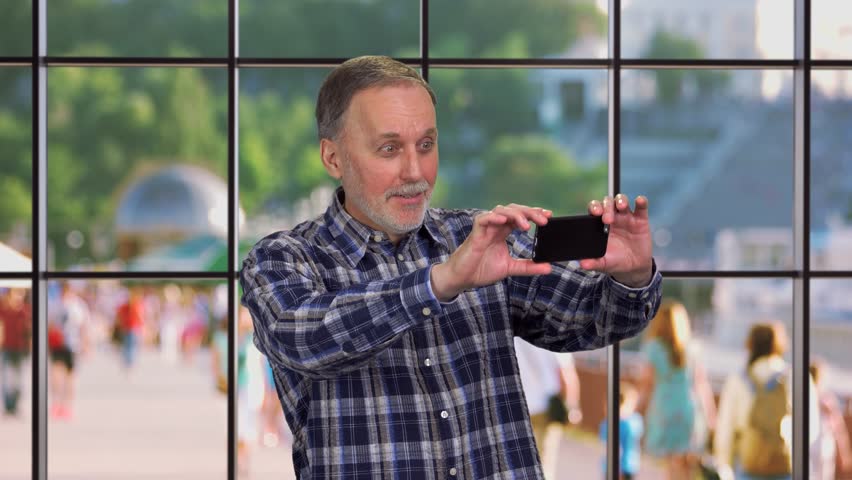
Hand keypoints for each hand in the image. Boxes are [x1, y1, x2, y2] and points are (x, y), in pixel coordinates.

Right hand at [431, 204, 552, 300]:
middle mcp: (495, 226)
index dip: (534, 213)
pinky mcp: (475, 234)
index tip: (549, 216)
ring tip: (526, 225)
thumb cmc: (481, 270)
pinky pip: (483, 219)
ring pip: (501, 211)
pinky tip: (503, 220)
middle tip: (544, 220)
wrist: (462, 279)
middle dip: (530, 212)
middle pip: (514, 210)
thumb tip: (548, 267)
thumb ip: (528, 266)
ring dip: (515, 215)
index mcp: (503, 231)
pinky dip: (493, 217)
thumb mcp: (510, 268)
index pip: (521, 217)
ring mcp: (485, 228)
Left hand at [581, 194, 652, 286]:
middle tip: (608, 219)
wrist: (634, 267)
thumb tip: (582, 264)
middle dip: (607, 207)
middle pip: (607, 203)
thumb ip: (593, 262)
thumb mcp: (604, 263)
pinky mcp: (641, 220)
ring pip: (622, 201)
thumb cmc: (615, 261)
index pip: (594, 210)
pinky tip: (640, 201)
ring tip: (622, 206)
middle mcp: (612, 217)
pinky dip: (641, 202)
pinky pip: (641, 207)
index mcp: (600, 225)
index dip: (594, 208)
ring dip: (621, 200)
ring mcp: (626, 217)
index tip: (595, 213)